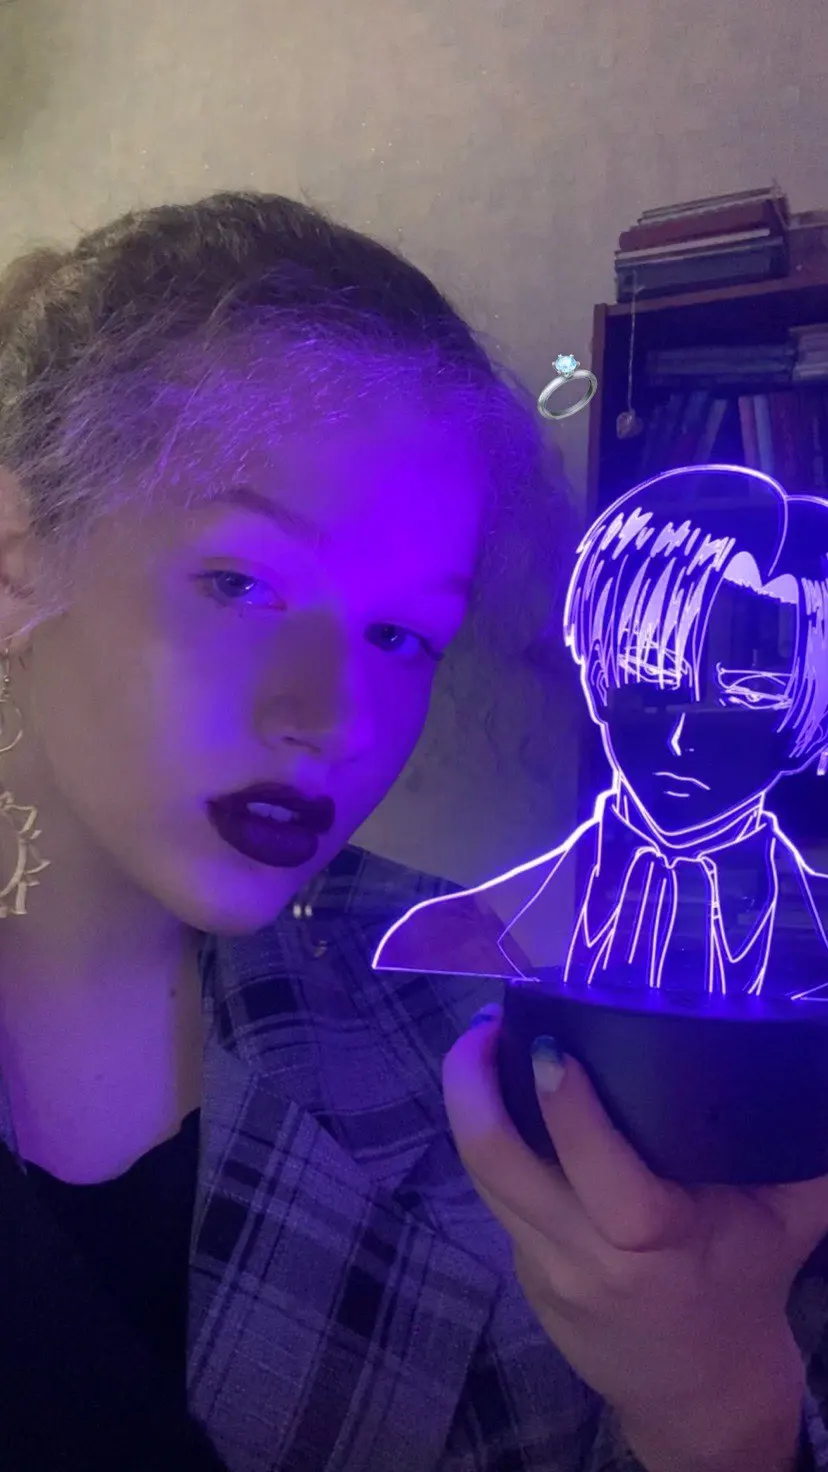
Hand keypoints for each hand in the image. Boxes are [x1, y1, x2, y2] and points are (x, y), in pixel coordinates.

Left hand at [443, 1009, 827, 1471]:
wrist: (704, 1404)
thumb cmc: (748, 1291)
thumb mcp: (786, 1224)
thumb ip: (804, 1152)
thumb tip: (817, 1058)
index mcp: (651, 1241)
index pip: (592, 1163)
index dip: (565, 1101)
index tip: (550, 1041)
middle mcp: (583, 1254)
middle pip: (495, 1162)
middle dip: (471, 1083)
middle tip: (486, 1023)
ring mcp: (544, 1269)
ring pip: (480, 1176)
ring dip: (469, 1103)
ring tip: (483, 1043)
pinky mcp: (524, 1275)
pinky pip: (498, 1197)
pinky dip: (494, 1143)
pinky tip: (505, 1101)